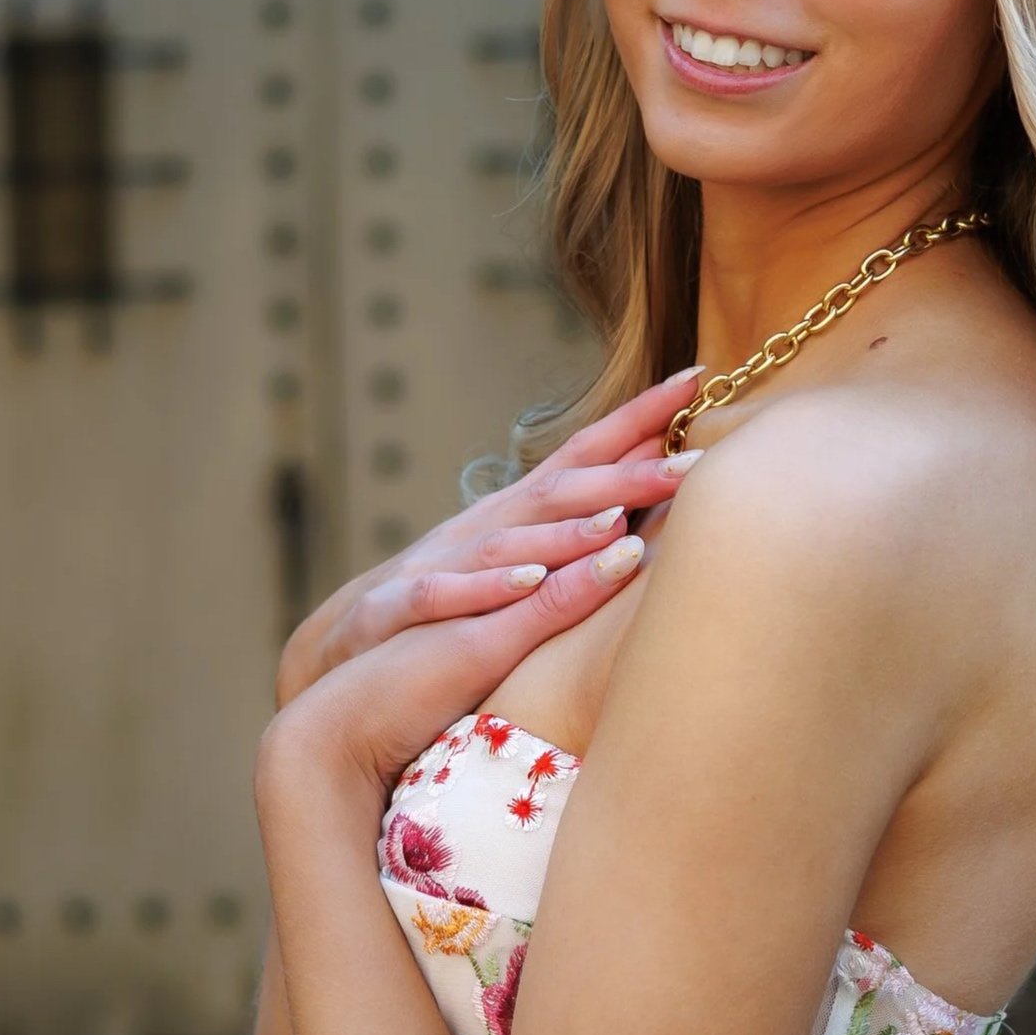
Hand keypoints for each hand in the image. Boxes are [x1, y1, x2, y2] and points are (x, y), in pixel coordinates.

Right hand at [273, 367, 704, 708]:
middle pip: (559, 492)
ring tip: (618, 520)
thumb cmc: (445, 613)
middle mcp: (480, 530)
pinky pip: (447, 597)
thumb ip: (572, 540)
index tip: (696, 379)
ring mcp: (439, 566)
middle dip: (625, 473)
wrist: (339, 655)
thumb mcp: (515, 571)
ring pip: (509, 543)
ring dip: (564, 531)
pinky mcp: (400, 612)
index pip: (583, 455)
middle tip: (691, 459)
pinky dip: (487, 589)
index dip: (637, 419)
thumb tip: (652, 510)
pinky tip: (527, 581)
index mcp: (512, 517)